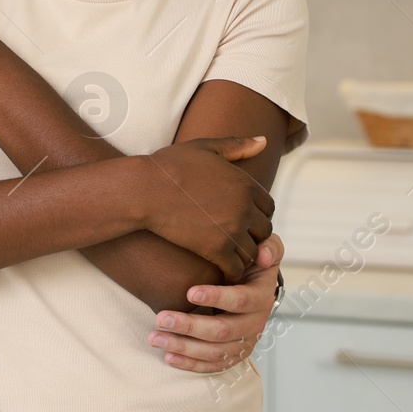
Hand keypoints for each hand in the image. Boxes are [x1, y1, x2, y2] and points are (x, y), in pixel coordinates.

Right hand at [135, 136, 273, 279]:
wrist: (145, 189)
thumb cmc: (170, 165)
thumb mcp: (205, 148)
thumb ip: (237, 146)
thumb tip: (264, 140)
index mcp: (245, 184)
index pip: (268, 207)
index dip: (256, 214)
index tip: (240, 219)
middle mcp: (244, 207)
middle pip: (264, 231)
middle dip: (252, 235)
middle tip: (234, 238)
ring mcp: (232, 230)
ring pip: (252, 252)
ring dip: (242, 255)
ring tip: (226, 254)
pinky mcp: (216, 249)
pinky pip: (236, 268)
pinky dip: (230, 271)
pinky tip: (218, 266)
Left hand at [149, 233, 283, 372]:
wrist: (256, 287)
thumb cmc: (253, 264)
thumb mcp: (267, 249)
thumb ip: (269, 247)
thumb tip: (262, 255)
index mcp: (261, 297)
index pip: (240, 300)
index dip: (217, 297)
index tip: (189, 293)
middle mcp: (255, 323)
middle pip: (222, 330)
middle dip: (190, 326)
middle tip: (160, 318)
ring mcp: (244, 342)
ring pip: (215, 352)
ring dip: (183, 347)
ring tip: (155, 338)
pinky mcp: (234, 355)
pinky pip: (213, 366)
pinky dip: (191, 364)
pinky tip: (168, 357)